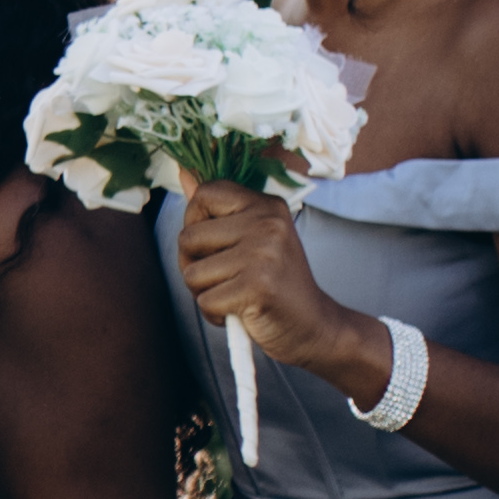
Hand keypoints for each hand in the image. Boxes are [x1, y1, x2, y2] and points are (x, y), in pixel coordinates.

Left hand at [174, 175, 385, 392]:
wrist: (314, 326)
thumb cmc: (275, 283)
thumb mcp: (252, 238)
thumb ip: (216, 210)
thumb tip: (184, 173)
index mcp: (265, 206)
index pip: (205, 193)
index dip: (195, 221)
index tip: (214, 242)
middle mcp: (267, 223)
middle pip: (188, 237)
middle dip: (193, 264)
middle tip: (225, 277)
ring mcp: (264, 254)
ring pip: (192, 272)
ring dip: (204, 292)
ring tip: (235, 293)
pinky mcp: (258, 286)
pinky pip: (205, 300)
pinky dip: (215, 313)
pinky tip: (241, 310)